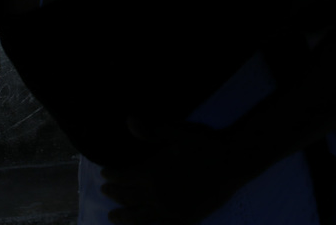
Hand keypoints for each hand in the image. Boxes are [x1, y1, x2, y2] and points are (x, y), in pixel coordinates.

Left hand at [101, 119, 249, 224]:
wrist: (231, 163)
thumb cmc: (203, 144)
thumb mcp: (175, 133)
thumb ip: (150, 132)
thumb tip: (128, 121)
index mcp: (152, 172)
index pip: (123, 177)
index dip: (111, 176)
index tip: (104, 174)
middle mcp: (157, 195)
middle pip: (127, 198)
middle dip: (113, 194)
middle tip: (105, 191)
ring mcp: (169, 211)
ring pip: (138, 218)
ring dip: (123, 217)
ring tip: (113, 216)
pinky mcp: (183, 220)